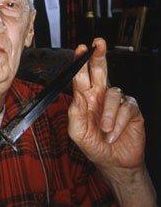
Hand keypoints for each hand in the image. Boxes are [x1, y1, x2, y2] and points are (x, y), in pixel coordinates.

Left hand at [68, 38, 144, 170]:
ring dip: (108, 114)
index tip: (81, 49)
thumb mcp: (78, 133)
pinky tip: (114, 133)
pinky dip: (118, 123)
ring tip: (105, 130)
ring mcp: (116, 101)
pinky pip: (126, 108)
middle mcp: (100, 95)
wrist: (113, 162)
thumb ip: (75, 114)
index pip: (81, 75)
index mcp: (85, 97)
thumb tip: (76, 95)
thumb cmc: (94, 145)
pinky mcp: (131, 110)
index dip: (81, 61)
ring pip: (113, 93)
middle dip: (98, 55)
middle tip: (98, 44)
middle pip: (99, 69)